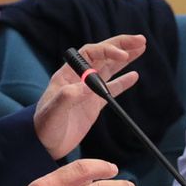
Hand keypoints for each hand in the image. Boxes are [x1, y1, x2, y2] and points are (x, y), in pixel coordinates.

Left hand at [33, 34, 145, 159]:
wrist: (44, 145)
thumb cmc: (44, 126)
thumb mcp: (54, 111)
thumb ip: (67, 97)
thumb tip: (86, 85)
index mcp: (68, 74)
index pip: (91, 54)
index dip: (108, 50)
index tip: (123, 55)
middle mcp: (79, 78)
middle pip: (103, 55)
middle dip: (121, 45)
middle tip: (140, 40)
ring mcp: (87, 90)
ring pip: (110, 68)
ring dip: (125, 58)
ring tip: (141, 48)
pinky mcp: (93, 104)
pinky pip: (112, 88)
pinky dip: (123, 81)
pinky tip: (134, 75)